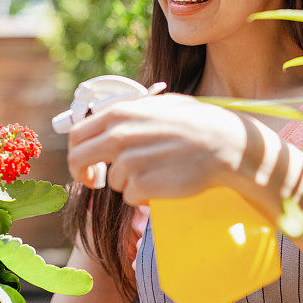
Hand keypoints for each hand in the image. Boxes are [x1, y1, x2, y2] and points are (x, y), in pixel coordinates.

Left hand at [67, 93, 248, 205]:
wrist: (225, 144)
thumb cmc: (196, 122)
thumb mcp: (157, 105)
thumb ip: (127, 113)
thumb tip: (104, 122)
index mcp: (118, 114)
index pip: (77, 135)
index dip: (77, 152)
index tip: (87, 163)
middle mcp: (118, 137)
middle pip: (79, 160)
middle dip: (84, 174)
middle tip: (94, 181)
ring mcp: (129, 162)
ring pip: (113, 181)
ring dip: (129, 181)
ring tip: (158, 170)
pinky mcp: (142, 185)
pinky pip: (131, 197)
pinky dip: (144, 195)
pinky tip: (165, 182)